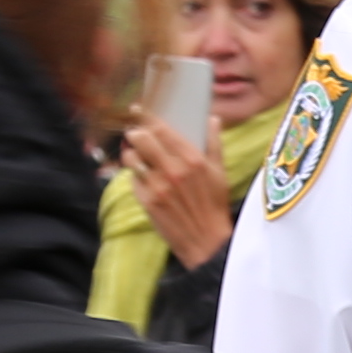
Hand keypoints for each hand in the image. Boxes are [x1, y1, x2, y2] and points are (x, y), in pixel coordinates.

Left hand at [122, 117, 233, 265]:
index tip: (137, 110)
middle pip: (140, 138)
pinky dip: (134, 175)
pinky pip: (132, 179)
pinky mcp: (146, 201)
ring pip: (131, 157)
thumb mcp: (220, 173)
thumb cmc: (214, 207)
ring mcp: (157, 186)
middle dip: (135, 133)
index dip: (145, 116)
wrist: (206, 242)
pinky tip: (143, 177)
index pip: (161, 129)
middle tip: (135, 133)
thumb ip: (214, 144)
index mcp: (192, 159)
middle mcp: (172, 169)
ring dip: (131, 153)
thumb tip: (212, 119)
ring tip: (136, 155)